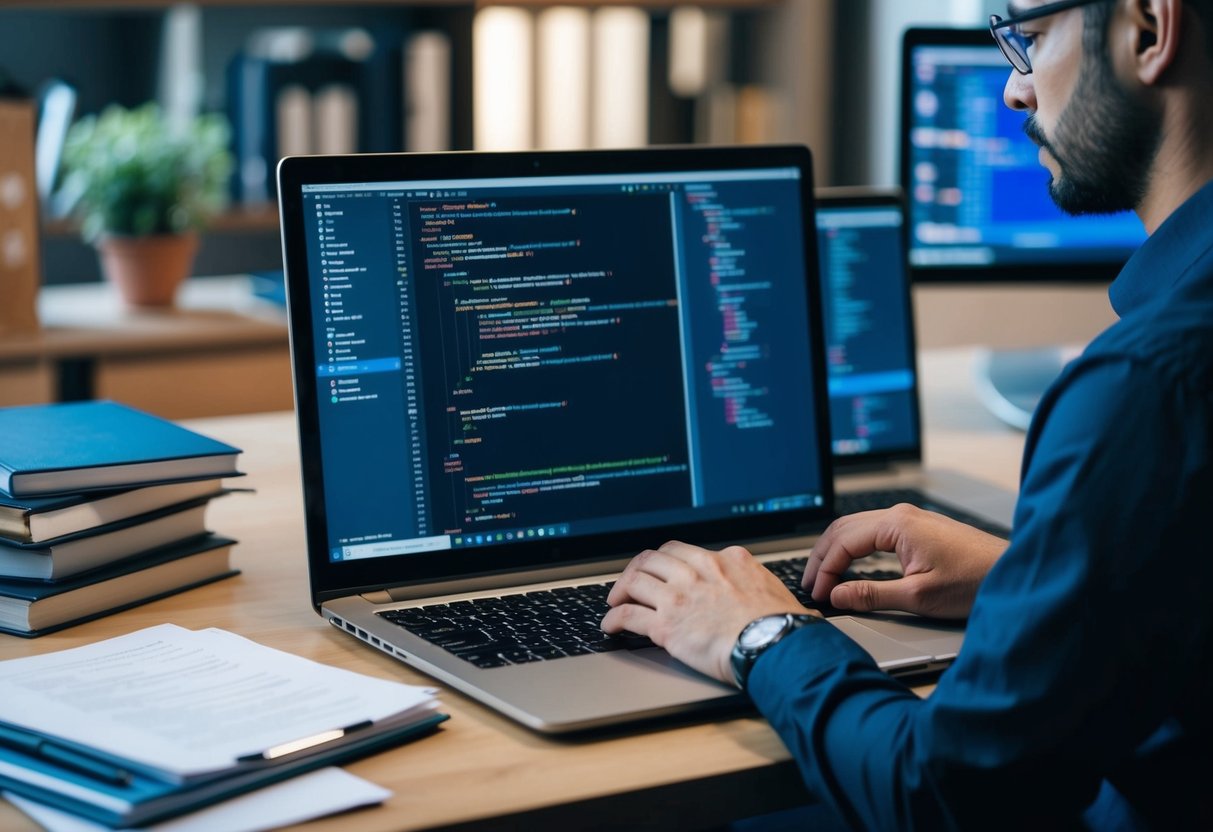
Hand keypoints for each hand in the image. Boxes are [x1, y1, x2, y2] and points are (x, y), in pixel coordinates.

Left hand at [602, 541, 814, 684]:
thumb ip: (758, 583)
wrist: (777, 645)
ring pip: (635, 581)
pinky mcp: (667, 625)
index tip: (661, 568)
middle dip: (638, 568)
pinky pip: (629, 616)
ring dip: (620, 590)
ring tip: (615, 601)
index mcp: (727, 560)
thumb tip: (773, 595)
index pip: (684, 550)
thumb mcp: (774, 589)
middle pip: (653, 558)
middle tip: (631, 581)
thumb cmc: (783, 625)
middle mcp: (699, 571)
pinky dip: (614, 619)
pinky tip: (611, 625)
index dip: (667, 560)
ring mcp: (680, 596)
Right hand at [805, 504, 1007, 618]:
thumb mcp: (918, 596)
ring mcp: (909, 519)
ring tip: (823, 578)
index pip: (843, 542)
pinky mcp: (917, 529)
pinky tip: (849, 566)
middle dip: (822, 558)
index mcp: (897, 524)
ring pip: (855, 528)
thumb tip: (837, 595)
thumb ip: (871, 595)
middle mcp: (900, 515)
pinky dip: (853, 550)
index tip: (818, 594)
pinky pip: (872, 533)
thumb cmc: (975, 581)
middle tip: (810, 585)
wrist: (1014, 574)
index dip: (825, 570)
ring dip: (836, 552)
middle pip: (843, 529)